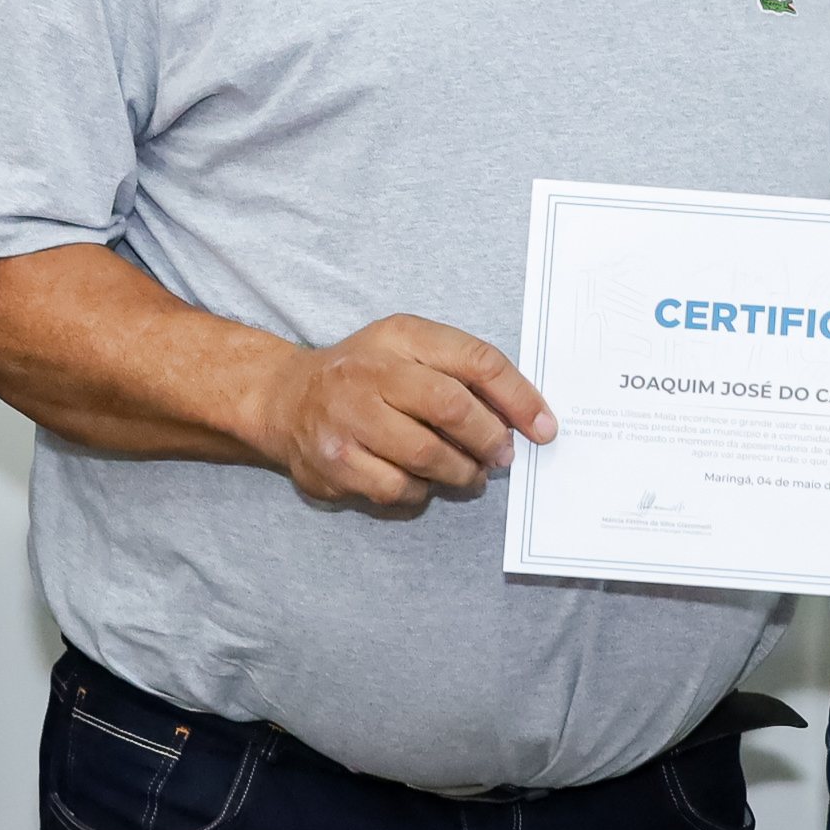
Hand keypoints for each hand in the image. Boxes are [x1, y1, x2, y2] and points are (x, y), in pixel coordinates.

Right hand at [243, 314, 555, 512]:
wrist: (285, 399)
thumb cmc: (364, 375)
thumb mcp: (409, 349)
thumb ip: (463, 371)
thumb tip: (524, 417)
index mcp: (400, 337)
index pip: (476, 360)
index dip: (519, 397)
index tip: (544, 428)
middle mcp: (371, 372)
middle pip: (452, 408)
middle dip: (489, 439)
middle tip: (501, 456)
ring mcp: (348, 419)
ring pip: (427, 457)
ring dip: (460, 473)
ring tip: (468, 474)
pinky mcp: (334, 463)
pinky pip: (397, 489)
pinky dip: (420, 492)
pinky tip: (421, 482)